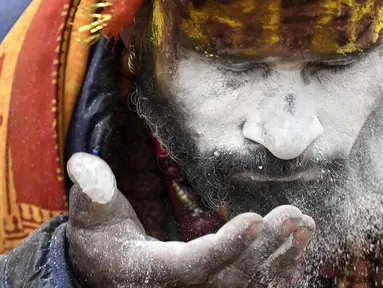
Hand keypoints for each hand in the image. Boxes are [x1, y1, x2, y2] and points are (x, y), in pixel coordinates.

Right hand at [66, 152, 313, 286]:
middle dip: (262, 248)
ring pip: (246, 285)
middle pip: (229, 277)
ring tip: (304, 227)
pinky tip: (297, 250)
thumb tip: (86, 164)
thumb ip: (90, 191)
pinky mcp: (211, 286)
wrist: (107, 269)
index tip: (252, 220)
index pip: (191, 265)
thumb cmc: (100, 240)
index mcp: (151, 272)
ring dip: (279, 257)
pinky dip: (277, 272)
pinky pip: (250, 287)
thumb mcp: (89, 216)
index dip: (223, 248)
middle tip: (292, 216)